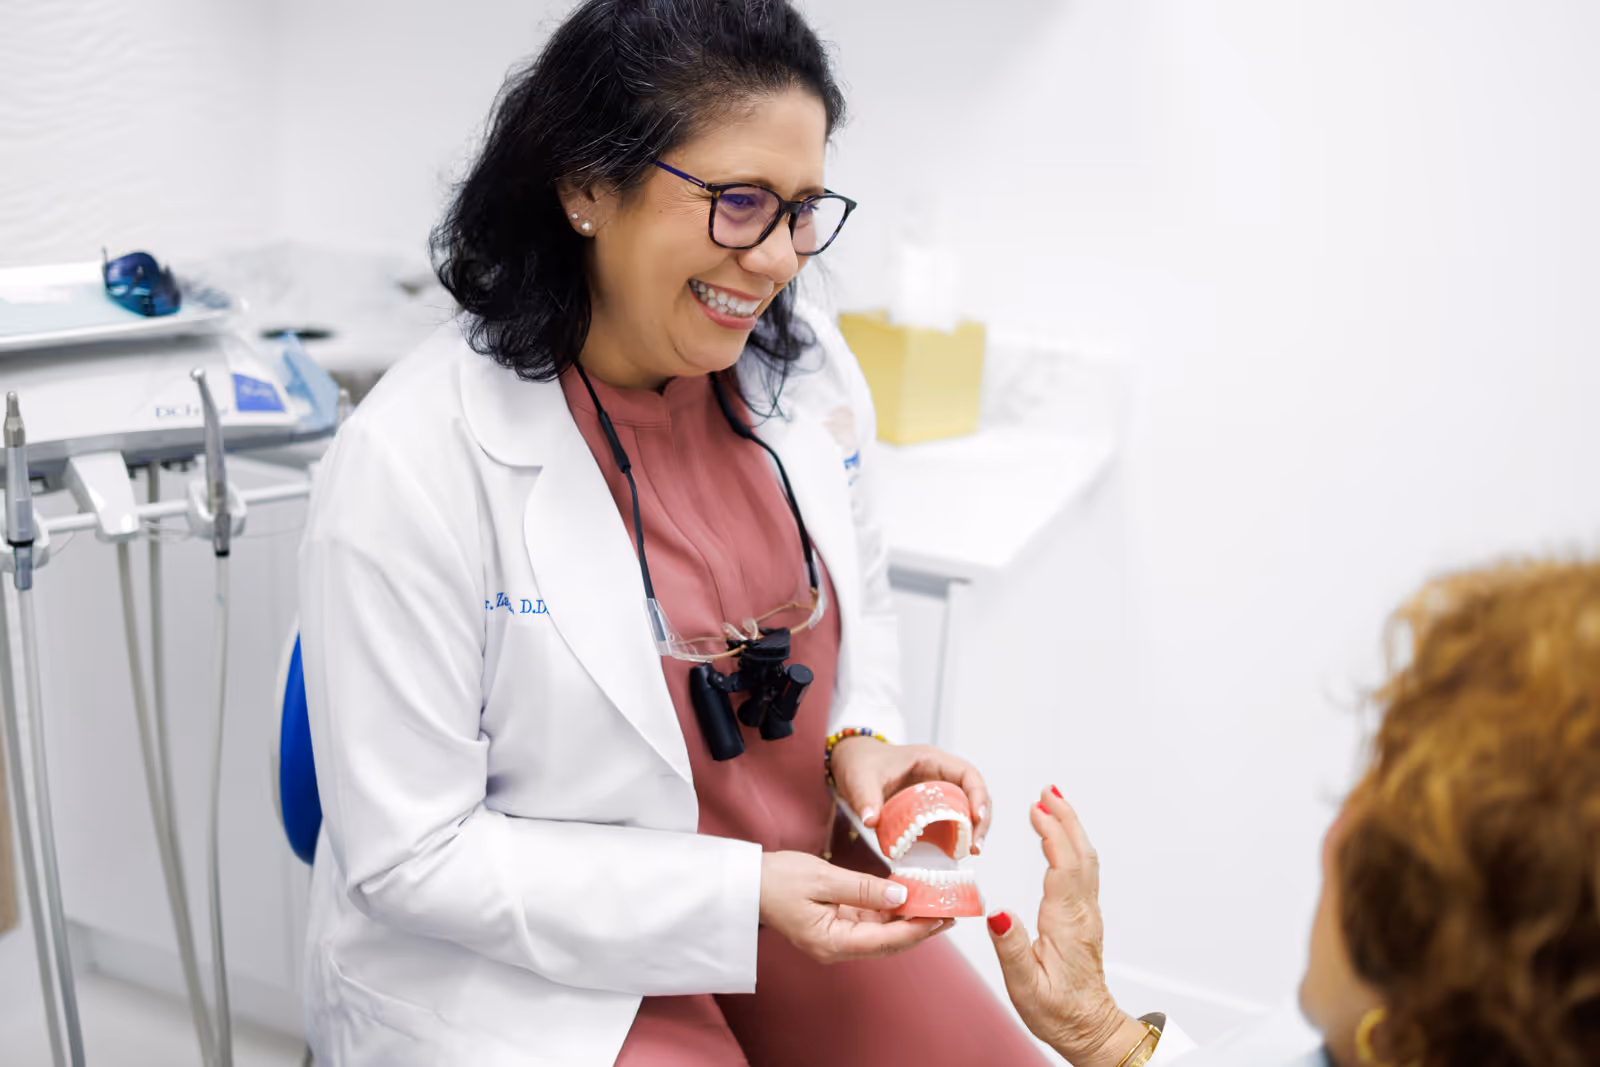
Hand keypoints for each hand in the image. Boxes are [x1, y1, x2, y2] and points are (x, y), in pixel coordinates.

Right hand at [759, 851, 947, 962]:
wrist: (747, 882)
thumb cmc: (776, 880)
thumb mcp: (822, 879)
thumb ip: (863, 889)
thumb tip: (902, 895)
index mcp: (830, 942)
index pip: (885, 941)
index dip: (917, 929)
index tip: (943, 916)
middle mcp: (836, 947)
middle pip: (888, 941)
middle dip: (920, 927)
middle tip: (952, 911)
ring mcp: (836, 937)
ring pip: (881, 932)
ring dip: (908, 918)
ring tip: (938, 902)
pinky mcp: (836, 924)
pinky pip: (870, 921)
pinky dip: (890, 909)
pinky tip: (909, 896)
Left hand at [829, 739, 992, 852]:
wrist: (849, 763)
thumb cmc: (859, 762)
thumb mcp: (860, 778)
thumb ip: (865, 798)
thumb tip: (871, 822)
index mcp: (930, 760)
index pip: (968, 774)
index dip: (978, 795)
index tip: (976, 817)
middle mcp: (939, 776)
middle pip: (973, 795)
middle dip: (979, 821)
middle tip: (975, 846)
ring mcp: (935, 794)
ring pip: (965, 811)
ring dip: (970, 832)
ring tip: (969, 853)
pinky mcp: (927, 811)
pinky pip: (948, 824)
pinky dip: (953, 839)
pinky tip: (951, 855)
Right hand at [986, 788, 1148, 1066]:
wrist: (1088, 1028)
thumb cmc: (1057, 1011)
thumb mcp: (1024, 985)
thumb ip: (1010, 946)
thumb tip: (997, 911)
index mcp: (1065, 922)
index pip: (1063, 866)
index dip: (1053, 833)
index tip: (1037, 809)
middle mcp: (1081, 912)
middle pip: (1080, 853)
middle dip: (1065, 817)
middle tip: (1048, 790)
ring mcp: (1086, 912)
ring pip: (1085, 859)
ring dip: (1071, 826)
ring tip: (1053, 801)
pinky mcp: (1084, 916)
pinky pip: (1083, 869)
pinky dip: (1072, 844)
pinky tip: (1061, 837)